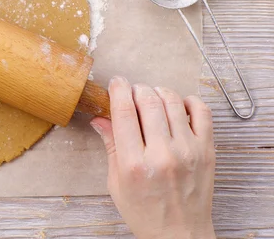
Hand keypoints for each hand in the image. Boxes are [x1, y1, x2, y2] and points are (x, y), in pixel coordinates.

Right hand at [91, 77, 215, 238]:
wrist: (179, 234)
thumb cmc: (145, 212)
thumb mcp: (116, 182)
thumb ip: (111, 145)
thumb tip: (100, 118)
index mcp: (134, 164)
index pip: (124, 112)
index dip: (118, 90)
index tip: (116, 83)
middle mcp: (162, 154)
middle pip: (148, 101)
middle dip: (137, 89)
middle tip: (132, 92)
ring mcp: (188, 151)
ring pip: (173, 101)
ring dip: (158, 92)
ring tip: (152, 98)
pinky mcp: (207, 151)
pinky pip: (202, 112)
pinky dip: (188, 101)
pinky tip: (178, 106)